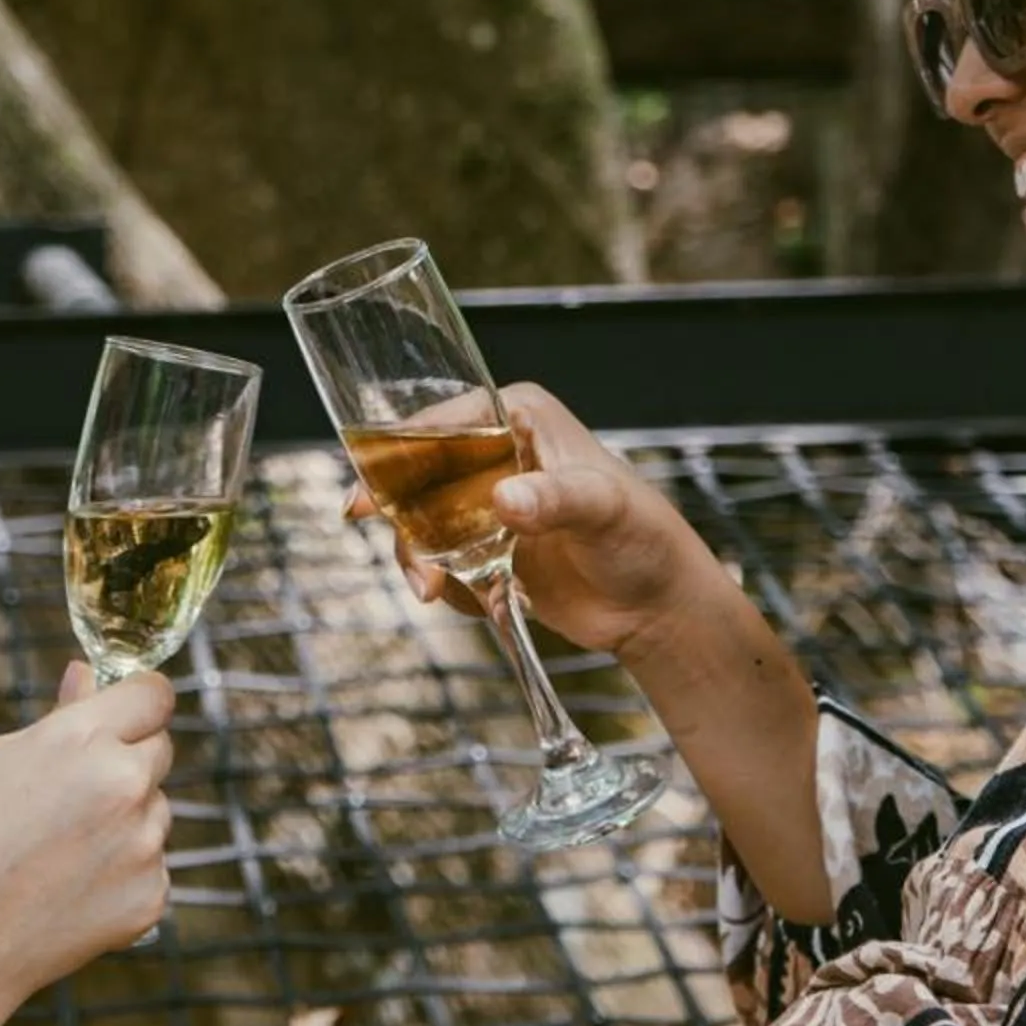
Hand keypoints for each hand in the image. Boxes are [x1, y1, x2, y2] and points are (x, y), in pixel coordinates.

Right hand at [0, 665, 173, 1021]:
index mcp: (82, 740)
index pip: (155, 693)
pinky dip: (123, 874)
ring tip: (58, 852)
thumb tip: (87, 676)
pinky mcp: (152, 896)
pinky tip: (69, 889)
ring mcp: (143, 845)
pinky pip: (152, 866)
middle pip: (160, 749)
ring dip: (126, 819)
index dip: (137, 701)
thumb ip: (56, 717)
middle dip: (127, 760)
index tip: (125, 713)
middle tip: (71, 794)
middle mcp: (124, 785)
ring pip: (156, 810)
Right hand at [349, 383, 728, 662]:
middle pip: (416, 477)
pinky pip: (442, 562)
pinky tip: (487, 602)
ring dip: (422, 562)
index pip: (440, 424)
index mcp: (519, 417)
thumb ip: (555, 500)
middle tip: (416, 571)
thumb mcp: (603, 510)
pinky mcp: (487, 548)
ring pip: (420, 524)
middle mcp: (496, 452)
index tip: (368, 500)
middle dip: (404, 524)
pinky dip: (449, 586)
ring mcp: (487, 503)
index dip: (395, 457)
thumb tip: (503, 501)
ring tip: (440, 594)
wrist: (657, 607)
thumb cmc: (644, 541)